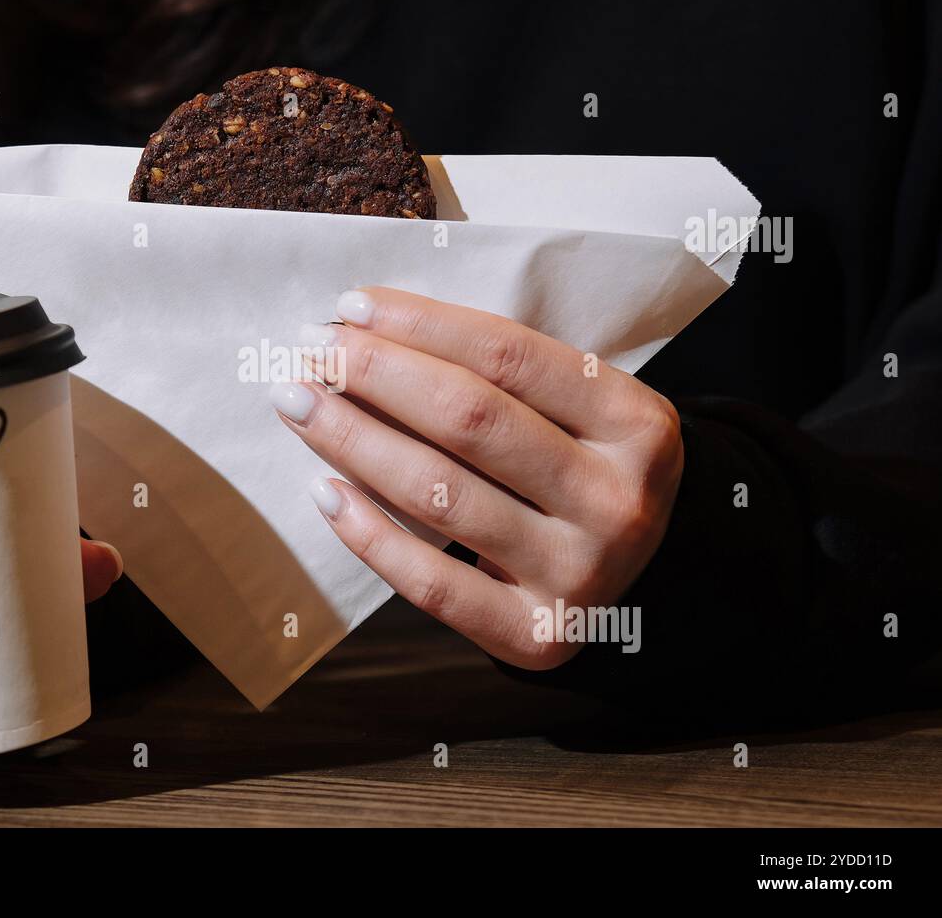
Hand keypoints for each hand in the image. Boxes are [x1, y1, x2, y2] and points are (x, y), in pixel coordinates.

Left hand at [273, 287, 683, 669]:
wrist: (646, 581)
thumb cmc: (583, 470)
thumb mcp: (582, 412)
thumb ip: (503, 376)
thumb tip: (370, 331)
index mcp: (638, 424)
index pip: (510, 356)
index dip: (422, 325)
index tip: (351, 307)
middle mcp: (617, 500)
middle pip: (470, 419)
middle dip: (376, 375)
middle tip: (309, 351)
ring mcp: (581, 574)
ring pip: (441, 494)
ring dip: (353, 440)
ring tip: (298, 404)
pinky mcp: (537, 637)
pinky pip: (433, 583)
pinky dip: (369, 535)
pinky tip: (323, 492)